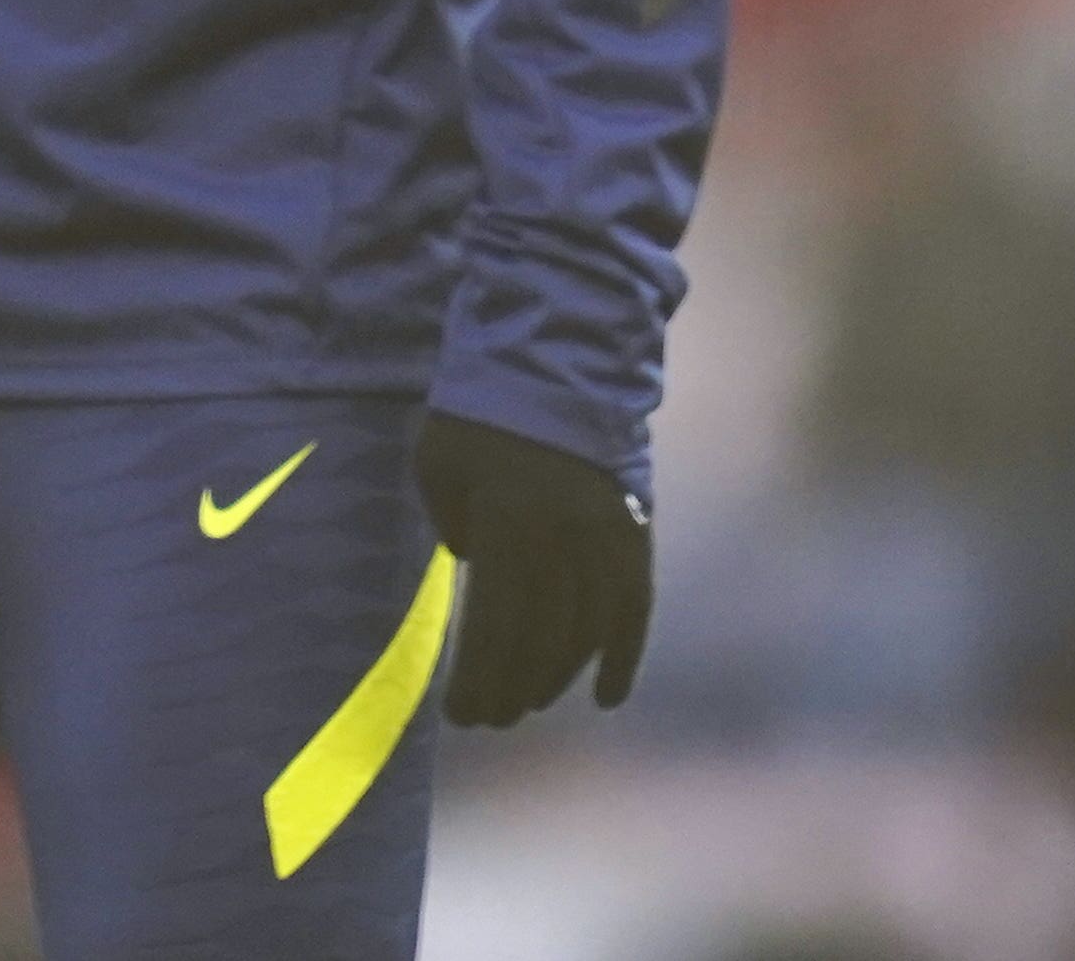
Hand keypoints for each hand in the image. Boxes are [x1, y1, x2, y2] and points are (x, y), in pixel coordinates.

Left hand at [413, 409, 650, 727]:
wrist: (556, 354)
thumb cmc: (477, 414)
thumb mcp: (439, 469)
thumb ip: (454, 530)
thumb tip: (478, 573)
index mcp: (506, 523)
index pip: (494, 628)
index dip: (478, 681)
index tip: (459, 715)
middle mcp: (562, 537)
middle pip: (540, 639)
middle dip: (511, 690)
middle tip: (488, 718)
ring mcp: (605, 533)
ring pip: (586, 631)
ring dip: (557, 677)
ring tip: (530, 703)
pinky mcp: (634, 527)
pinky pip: (635, 606)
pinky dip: (625, 656)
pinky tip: (608, 698)